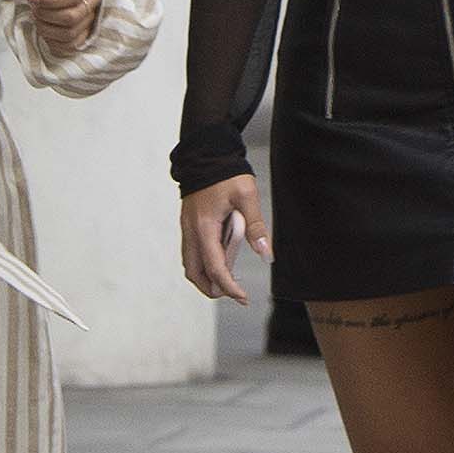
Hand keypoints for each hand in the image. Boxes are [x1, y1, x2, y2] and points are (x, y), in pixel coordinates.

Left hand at [29, 0, 101, 58]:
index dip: (49, 0)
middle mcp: (93, 0)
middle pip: (71, 17)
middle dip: (45, 15)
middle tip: (33, 8)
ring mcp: (90, 18)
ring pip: (70, 34)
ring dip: (46, 29)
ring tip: (36, 18)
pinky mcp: (84, 32)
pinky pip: (71, 45)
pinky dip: (53, 42)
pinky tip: (44, 30)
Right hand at [179, 176, 270, 303]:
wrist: (206, 155)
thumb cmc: (227, 174)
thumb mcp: (247, 196)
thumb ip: (256, 226)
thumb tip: (266, 254)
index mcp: (204, 227)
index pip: (214, 267)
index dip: (228, 287)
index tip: (243, 297)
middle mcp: (191, 231)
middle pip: (194, 272)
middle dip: (212, 288)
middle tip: (235, 293)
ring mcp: (187, 228)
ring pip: (190, 264)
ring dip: (207, 277)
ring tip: (229, 281)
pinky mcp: (188, 225)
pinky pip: (192, 252)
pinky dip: (204, 264)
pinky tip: (222, 261)